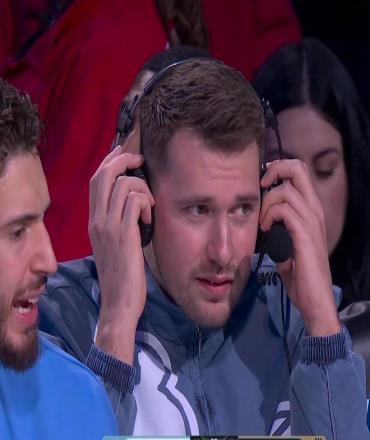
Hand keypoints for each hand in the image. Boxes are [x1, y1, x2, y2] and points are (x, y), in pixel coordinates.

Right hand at [88, 145, 154, 363]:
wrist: (118, 303)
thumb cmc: (123, 276)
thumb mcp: (115, 245)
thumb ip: (119, 223)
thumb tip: (134, 203)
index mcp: (94, 221)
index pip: (95, 180)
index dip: (110, 161)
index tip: (125, 152)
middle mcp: (97, 220)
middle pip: (104, 174)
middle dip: (124, 160)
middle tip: (141, 161)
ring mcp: (108, 227)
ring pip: (123, 184)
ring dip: (142, 188)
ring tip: (150, 206)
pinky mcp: (123, 235)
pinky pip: (135, 201)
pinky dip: (147, 203)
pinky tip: (150, 219)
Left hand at [260, 159, 341, 335]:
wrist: (315, 300)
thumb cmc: (301, 275)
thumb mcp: (287, 244)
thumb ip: (280, 227)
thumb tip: (264, 217)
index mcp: (312, 211)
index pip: (300, 172)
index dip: (279, 169)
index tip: (263, 184)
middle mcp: (315, 211)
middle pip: (298, 169)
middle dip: (274, 170)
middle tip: (261, 187)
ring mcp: (312, 222)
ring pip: (286, 191)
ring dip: (267, 203)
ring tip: (263, 223)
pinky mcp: (306, 236)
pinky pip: (285, 211)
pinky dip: (270, 216)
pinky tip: (266, 230)